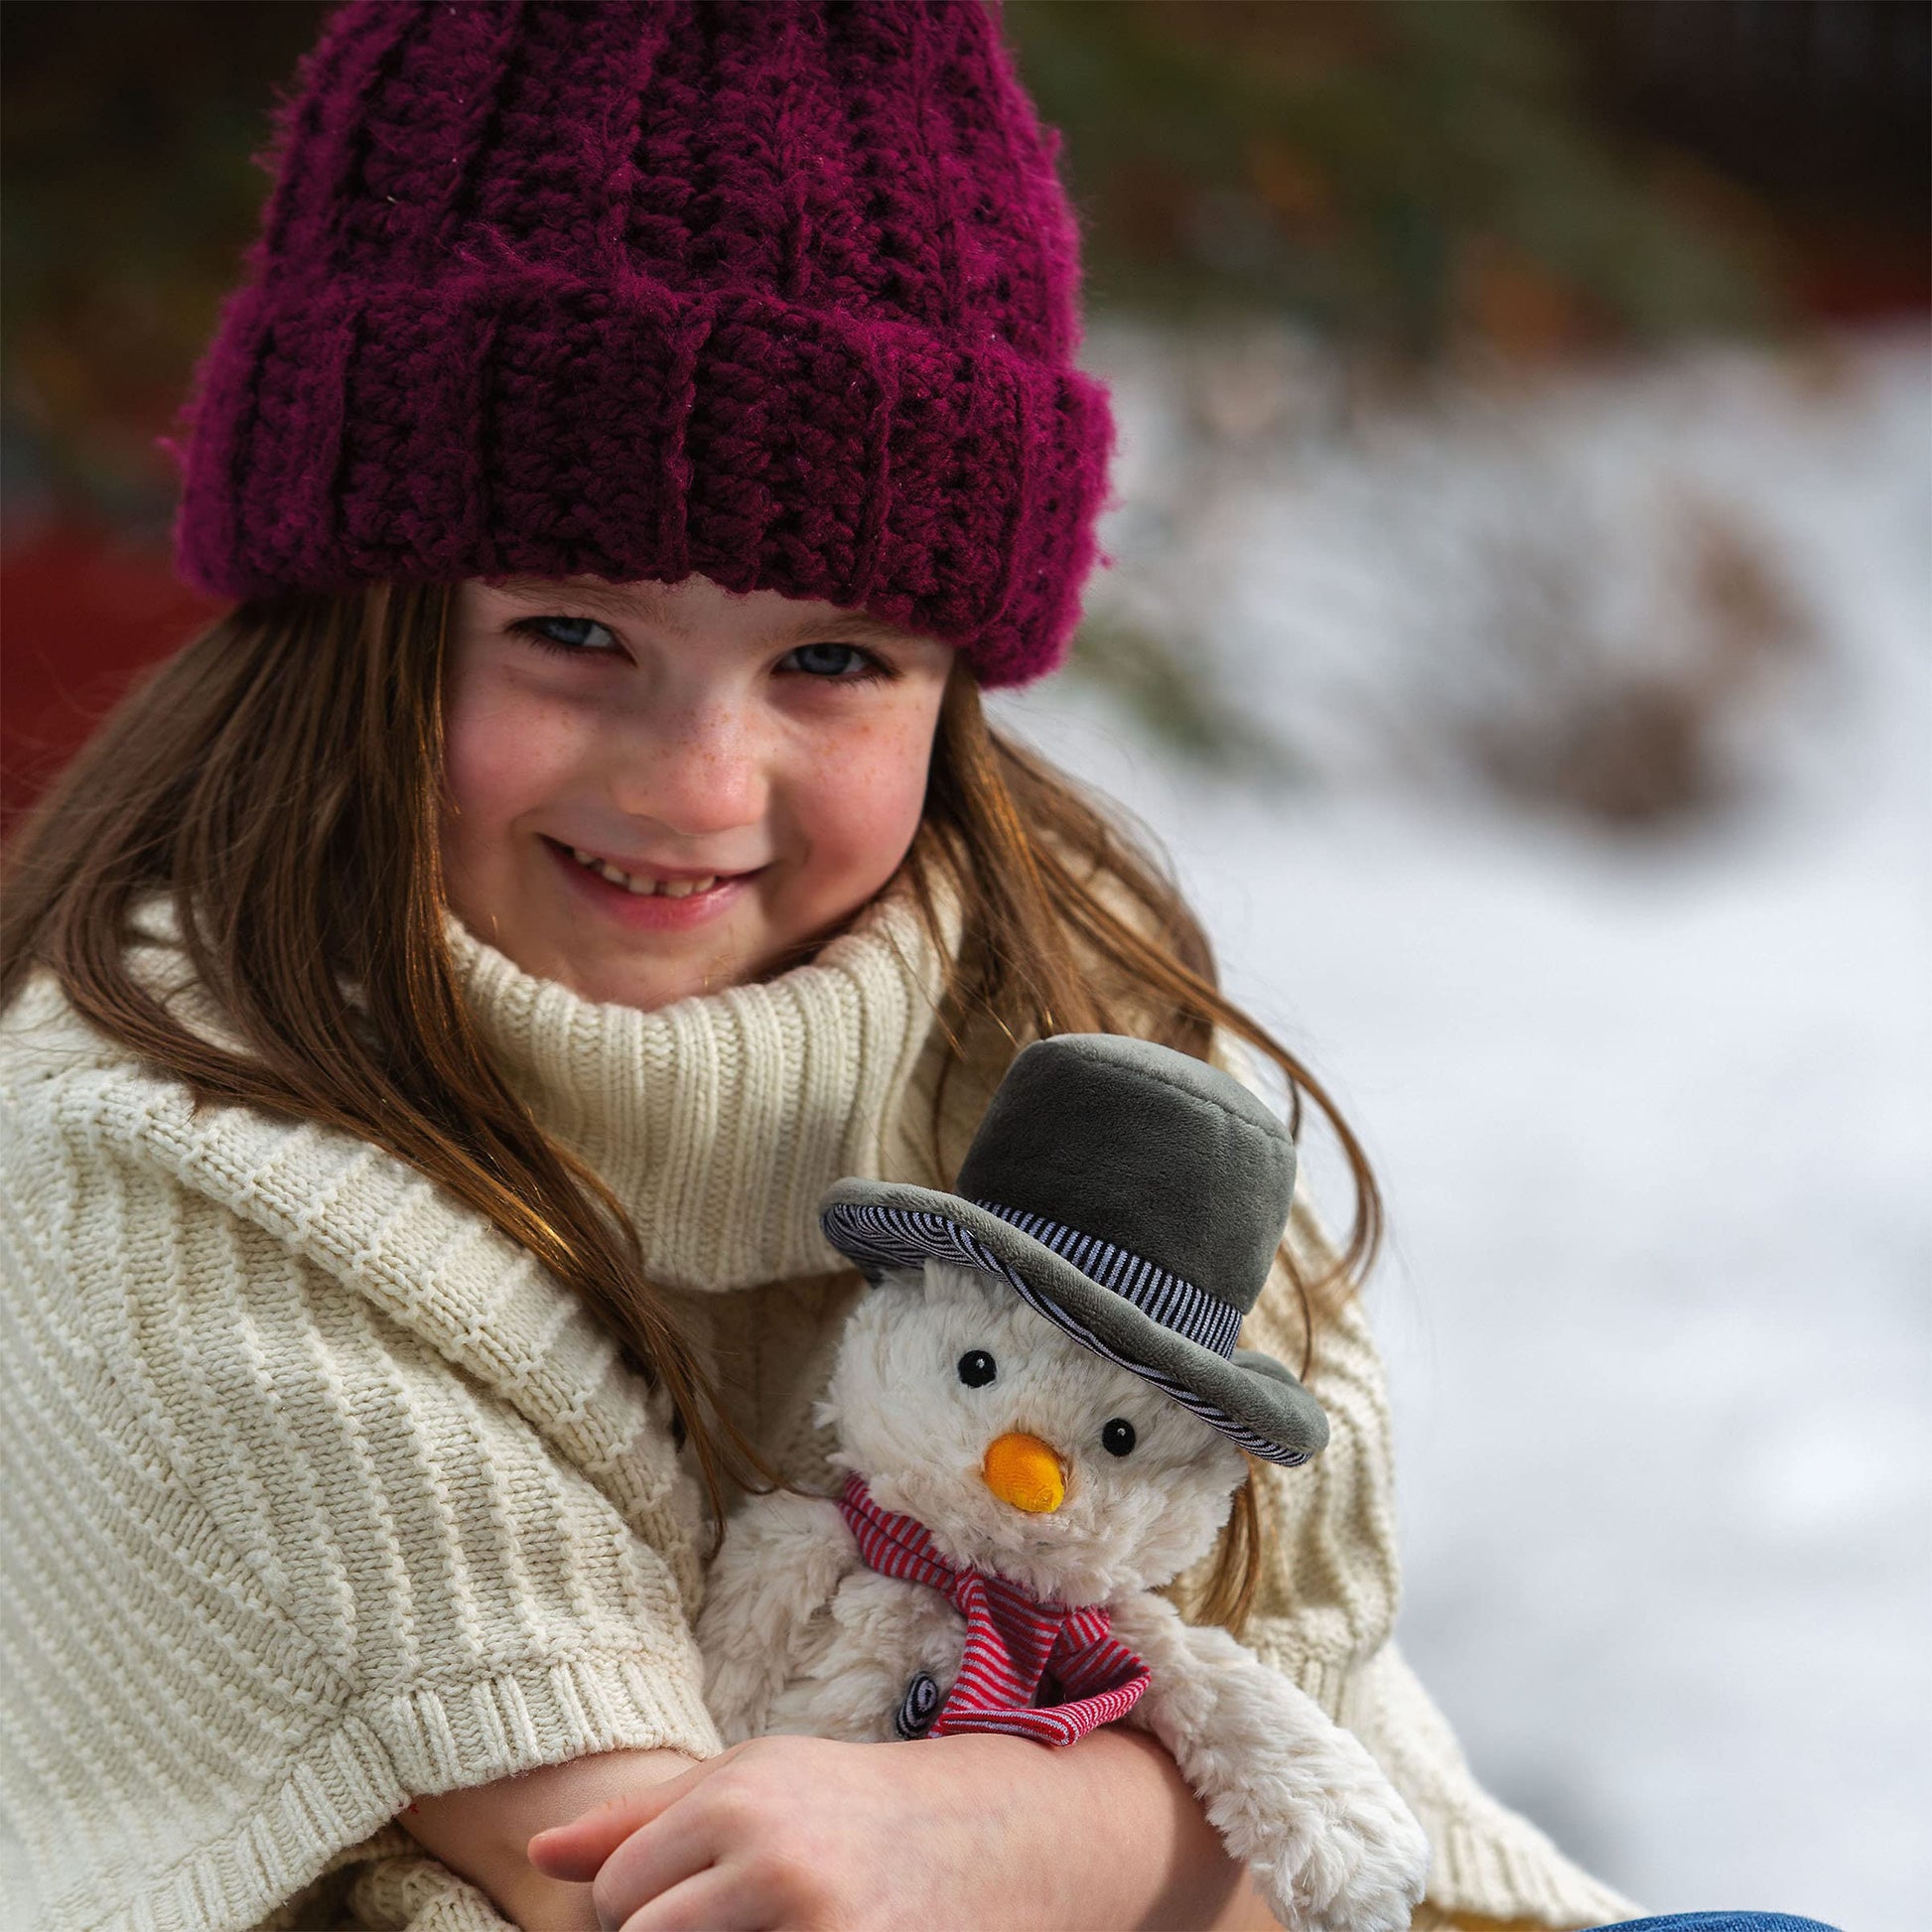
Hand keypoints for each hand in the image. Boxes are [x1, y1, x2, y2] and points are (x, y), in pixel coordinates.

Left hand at [526, 1730, 1160, 1931]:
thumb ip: (639, 1821)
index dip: (637, 1917)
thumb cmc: (853, 1806)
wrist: (999, 1833)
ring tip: (766, 1927)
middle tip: (734, 1921)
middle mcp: (774, 1863)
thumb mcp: (751, 1783)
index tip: (693, 1903)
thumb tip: (537, 1853)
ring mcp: (824, 1931)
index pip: (614, 1905)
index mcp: (738, 1803)